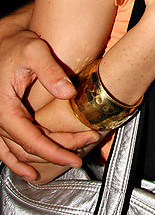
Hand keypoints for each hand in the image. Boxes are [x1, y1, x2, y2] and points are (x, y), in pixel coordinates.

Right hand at [0, 20, 96, 179]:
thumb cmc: (17, 45)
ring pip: (19, 151)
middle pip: (30, 148)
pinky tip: (30, 172)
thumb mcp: (35, 52)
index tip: (74, 158)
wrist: (3, 42)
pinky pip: (6, 150)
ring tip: (69, 159)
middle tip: (85, 145)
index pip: (32, 140)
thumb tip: (69, 93)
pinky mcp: (1, 121)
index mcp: (5, 108)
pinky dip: (18, 162)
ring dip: (43, 159)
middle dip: (58, 152)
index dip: (54, 152)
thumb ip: (51, 71)